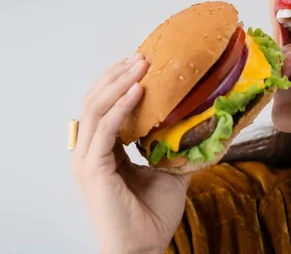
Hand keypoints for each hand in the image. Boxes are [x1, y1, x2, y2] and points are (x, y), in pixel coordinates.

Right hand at [72, 55, 189, 253]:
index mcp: (104, 150)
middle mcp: (91, 151)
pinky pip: (105, 129)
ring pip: (96, 108)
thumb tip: (202, 125)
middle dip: (118, 74)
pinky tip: (139, 90)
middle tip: (142, 56)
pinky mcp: (93, 169)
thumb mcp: (170, 171)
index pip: (105, 106)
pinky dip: (120, 106)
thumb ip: (177, 148)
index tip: (143, 63)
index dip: (120, 82)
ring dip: (119, 82)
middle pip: (96, 100)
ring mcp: (88, 159)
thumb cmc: (152, 215)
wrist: (145, 247)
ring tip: (141, 64)